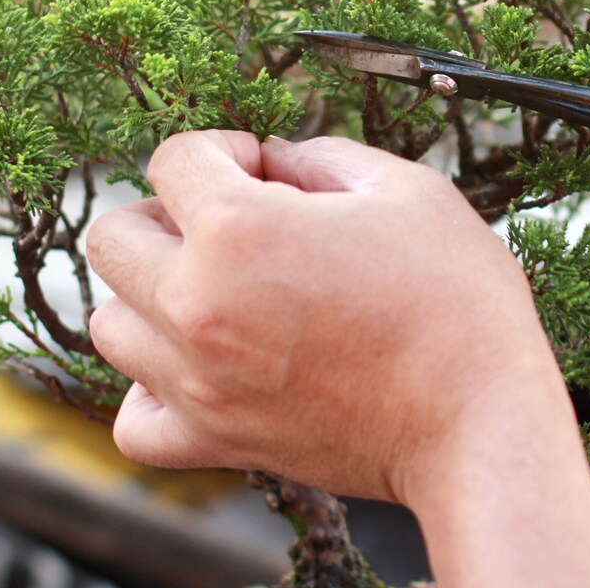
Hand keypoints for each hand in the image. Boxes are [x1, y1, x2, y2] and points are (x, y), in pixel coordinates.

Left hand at [85, 131, 589, 585]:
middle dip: (168, 212)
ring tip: (220, 293)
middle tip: (233, 224)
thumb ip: (322, 158)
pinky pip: (133, 418)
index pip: (173, 159)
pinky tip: (201, 366)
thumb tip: (276, 161)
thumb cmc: (457, 301)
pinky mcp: (216, 440)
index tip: (266, 169)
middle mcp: (196, 305)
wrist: (480, 422)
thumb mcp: (406, 190)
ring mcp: (197, 381)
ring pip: (109, 321)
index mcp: (237, 230)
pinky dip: (151, 389)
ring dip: (152, 293)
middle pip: (113, 235)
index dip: (224, 148)